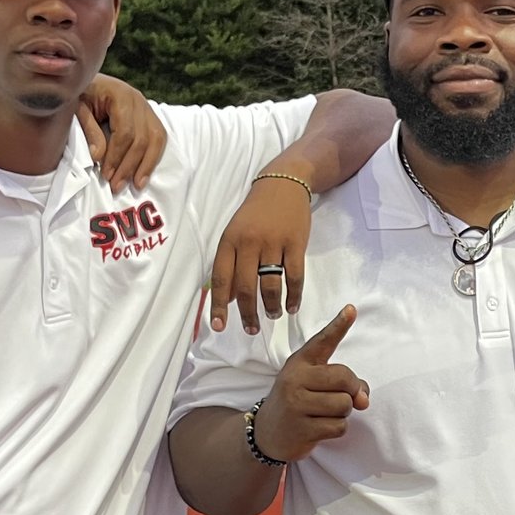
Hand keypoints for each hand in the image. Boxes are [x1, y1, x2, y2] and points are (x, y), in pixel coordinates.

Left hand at [76, 74, 166, 191]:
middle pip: (141, 138)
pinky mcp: (150, 115)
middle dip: (129, 165)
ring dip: (145, 165)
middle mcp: (138, 100)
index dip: (116, 156)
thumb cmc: (81, 95)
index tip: (106, 175)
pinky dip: (153, 157)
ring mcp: (146, 107)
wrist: (89, 81)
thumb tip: (98, 157)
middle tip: (116, 186)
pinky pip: (158, 138)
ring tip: (136, 185)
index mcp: (120, 95)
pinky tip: (144, 175)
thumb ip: (89, 130)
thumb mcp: (78, 109)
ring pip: (155, 139)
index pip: (124, 131)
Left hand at [208, 175, 316, 333]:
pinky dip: (294, 296)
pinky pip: (294, 276)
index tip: (219, 326)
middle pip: (247, 288)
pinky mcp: (296, 244)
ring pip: (271, 285)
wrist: (282, 184)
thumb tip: (230, 299)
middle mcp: (249, 243)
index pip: (222, 279)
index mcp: (229, 241)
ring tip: (273, 315)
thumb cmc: (255, 214)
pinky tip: (291, 307)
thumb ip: (231, 264)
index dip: (219, 305)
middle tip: (252, 329)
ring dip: (272, 307)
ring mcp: (273, 243)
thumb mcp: (235, 234)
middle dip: (249, 314)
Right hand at [251, 305, 368, 459]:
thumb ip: (343, 383)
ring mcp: (296, 404)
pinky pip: (340, 427)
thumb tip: (364, 400)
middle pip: (344, 378)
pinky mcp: (302, 429)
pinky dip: (337, 429)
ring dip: (343, 413)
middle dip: (352, 390)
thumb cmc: (298, 402)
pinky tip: (319, 427)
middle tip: (339, 398)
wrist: (268, 433)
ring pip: (345, 404)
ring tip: (323, 413)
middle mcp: (295, 379)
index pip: (323, 341)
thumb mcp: (314, 384)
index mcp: (300, 362)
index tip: (351, 309)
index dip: (339, 325)